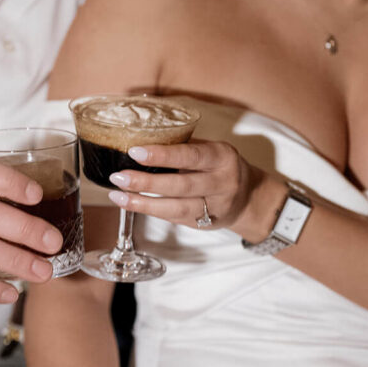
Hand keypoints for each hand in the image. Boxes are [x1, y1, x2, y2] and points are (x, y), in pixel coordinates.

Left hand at [107, 139, 279, 238]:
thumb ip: (182, 148)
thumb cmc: (219, 166)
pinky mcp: (205, 223)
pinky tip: (130, 203)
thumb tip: (139, 143)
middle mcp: (222, 183)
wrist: (249, 197)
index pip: (190, 155)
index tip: (135, 152)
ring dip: (143, 203)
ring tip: (118, 195)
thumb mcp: (210, 150)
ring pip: (177, 208)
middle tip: (119, 177)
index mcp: (222, 157)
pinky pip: (174, 218)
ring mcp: (215, 207)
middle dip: (147, 183)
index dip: (162, 155)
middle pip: (182, 185)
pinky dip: (150, 211)